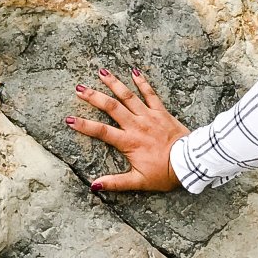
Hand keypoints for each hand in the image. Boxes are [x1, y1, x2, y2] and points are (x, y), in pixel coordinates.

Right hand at [65, 68, 189, 192]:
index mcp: (128, 142)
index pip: (101, 131)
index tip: (69, 119)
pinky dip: (142, 82)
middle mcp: (136, 125)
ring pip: (128, 96)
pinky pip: (150, 94)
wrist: (189, 162)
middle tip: (79, 88)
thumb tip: (94, 186)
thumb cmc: (164, 173)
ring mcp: (149, 116)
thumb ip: (115, 183)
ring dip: (114, 83)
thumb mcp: (138, 181)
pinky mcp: (161, 112)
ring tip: (101, 72)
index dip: (83, 125)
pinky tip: (134, 71)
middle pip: (111, 108)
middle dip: (94, 97)